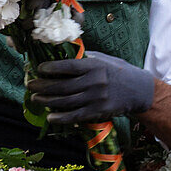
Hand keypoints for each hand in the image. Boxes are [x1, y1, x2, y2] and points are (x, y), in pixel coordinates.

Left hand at [27, 51, 154, 124]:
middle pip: (62, 86)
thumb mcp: (104, 59)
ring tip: (35, 99)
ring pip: (65, 101)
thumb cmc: (118, 71)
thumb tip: (63, 53)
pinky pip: (75, 116)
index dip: (50, 68)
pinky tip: (50, 117)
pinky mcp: (98, 111)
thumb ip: (85, 57)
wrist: (139, 90)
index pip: (67, 66)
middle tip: (30, 86)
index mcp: (94, 65)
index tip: (39, 69)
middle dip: (42, 86)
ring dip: (47, 101)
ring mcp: (96, 98)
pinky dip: (60, 117)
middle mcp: (94, 81)